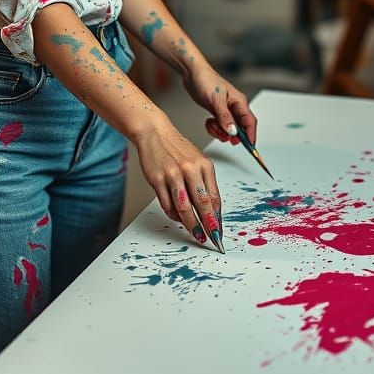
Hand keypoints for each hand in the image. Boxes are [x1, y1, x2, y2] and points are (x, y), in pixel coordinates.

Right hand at [132, 116, 223, 249]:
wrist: (155, 133)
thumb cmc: (177, 149)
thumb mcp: (197, 161)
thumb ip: (204, 183)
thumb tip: (210, 210)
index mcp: (204, 165)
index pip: (214, 197)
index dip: (218, 217)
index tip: (219, 230)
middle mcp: (190, 170)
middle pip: (202, 205)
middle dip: (208, 226)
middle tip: (212, 239)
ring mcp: (173, 175)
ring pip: (184, 208)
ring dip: (191, 225)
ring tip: (196, 235)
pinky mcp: (157, 179)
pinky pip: (166, 204)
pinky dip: (173, 215)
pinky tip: (177, 218)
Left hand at [182, 65, 258, 147]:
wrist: (192, 74)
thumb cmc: (206, 80)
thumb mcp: (216, 101)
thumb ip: (225, 117)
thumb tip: (233, 132)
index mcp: (239, 102)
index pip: (250, 122)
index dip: (251, 135)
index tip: (250, 147)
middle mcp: (234, 106)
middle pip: (240, 127)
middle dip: (232, 135)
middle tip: (224, 138)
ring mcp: (226, 110)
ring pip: (229, 129)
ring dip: (220, 132)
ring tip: (212, 126)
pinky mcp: (217, 112)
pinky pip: (219, 126)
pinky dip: (214, 128)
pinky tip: (209, 121)